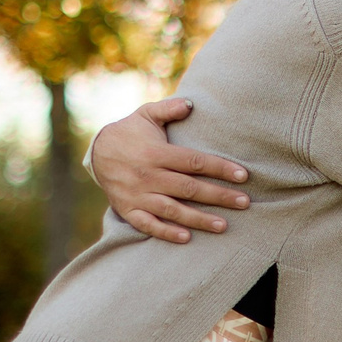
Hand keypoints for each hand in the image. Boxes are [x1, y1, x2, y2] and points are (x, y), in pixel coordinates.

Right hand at [92, 98, 249, 244]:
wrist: (96, 152)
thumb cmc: (130, 132)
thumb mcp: (146, 114)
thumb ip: (169, 109)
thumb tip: (192, 103)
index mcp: (156, 153)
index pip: (194, 162)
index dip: (220, 168)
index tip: (243, 175)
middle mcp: (148, 176)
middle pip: (189, 188)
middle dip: (219, 196)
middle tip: (244, 203)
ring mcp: (137, 195)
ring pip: (172, 210)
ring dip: (198, 219)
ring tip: (223, 225)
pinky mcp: (128, 210)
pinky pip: (148, 224)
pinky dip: (166, 232)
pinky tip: (186, 237)